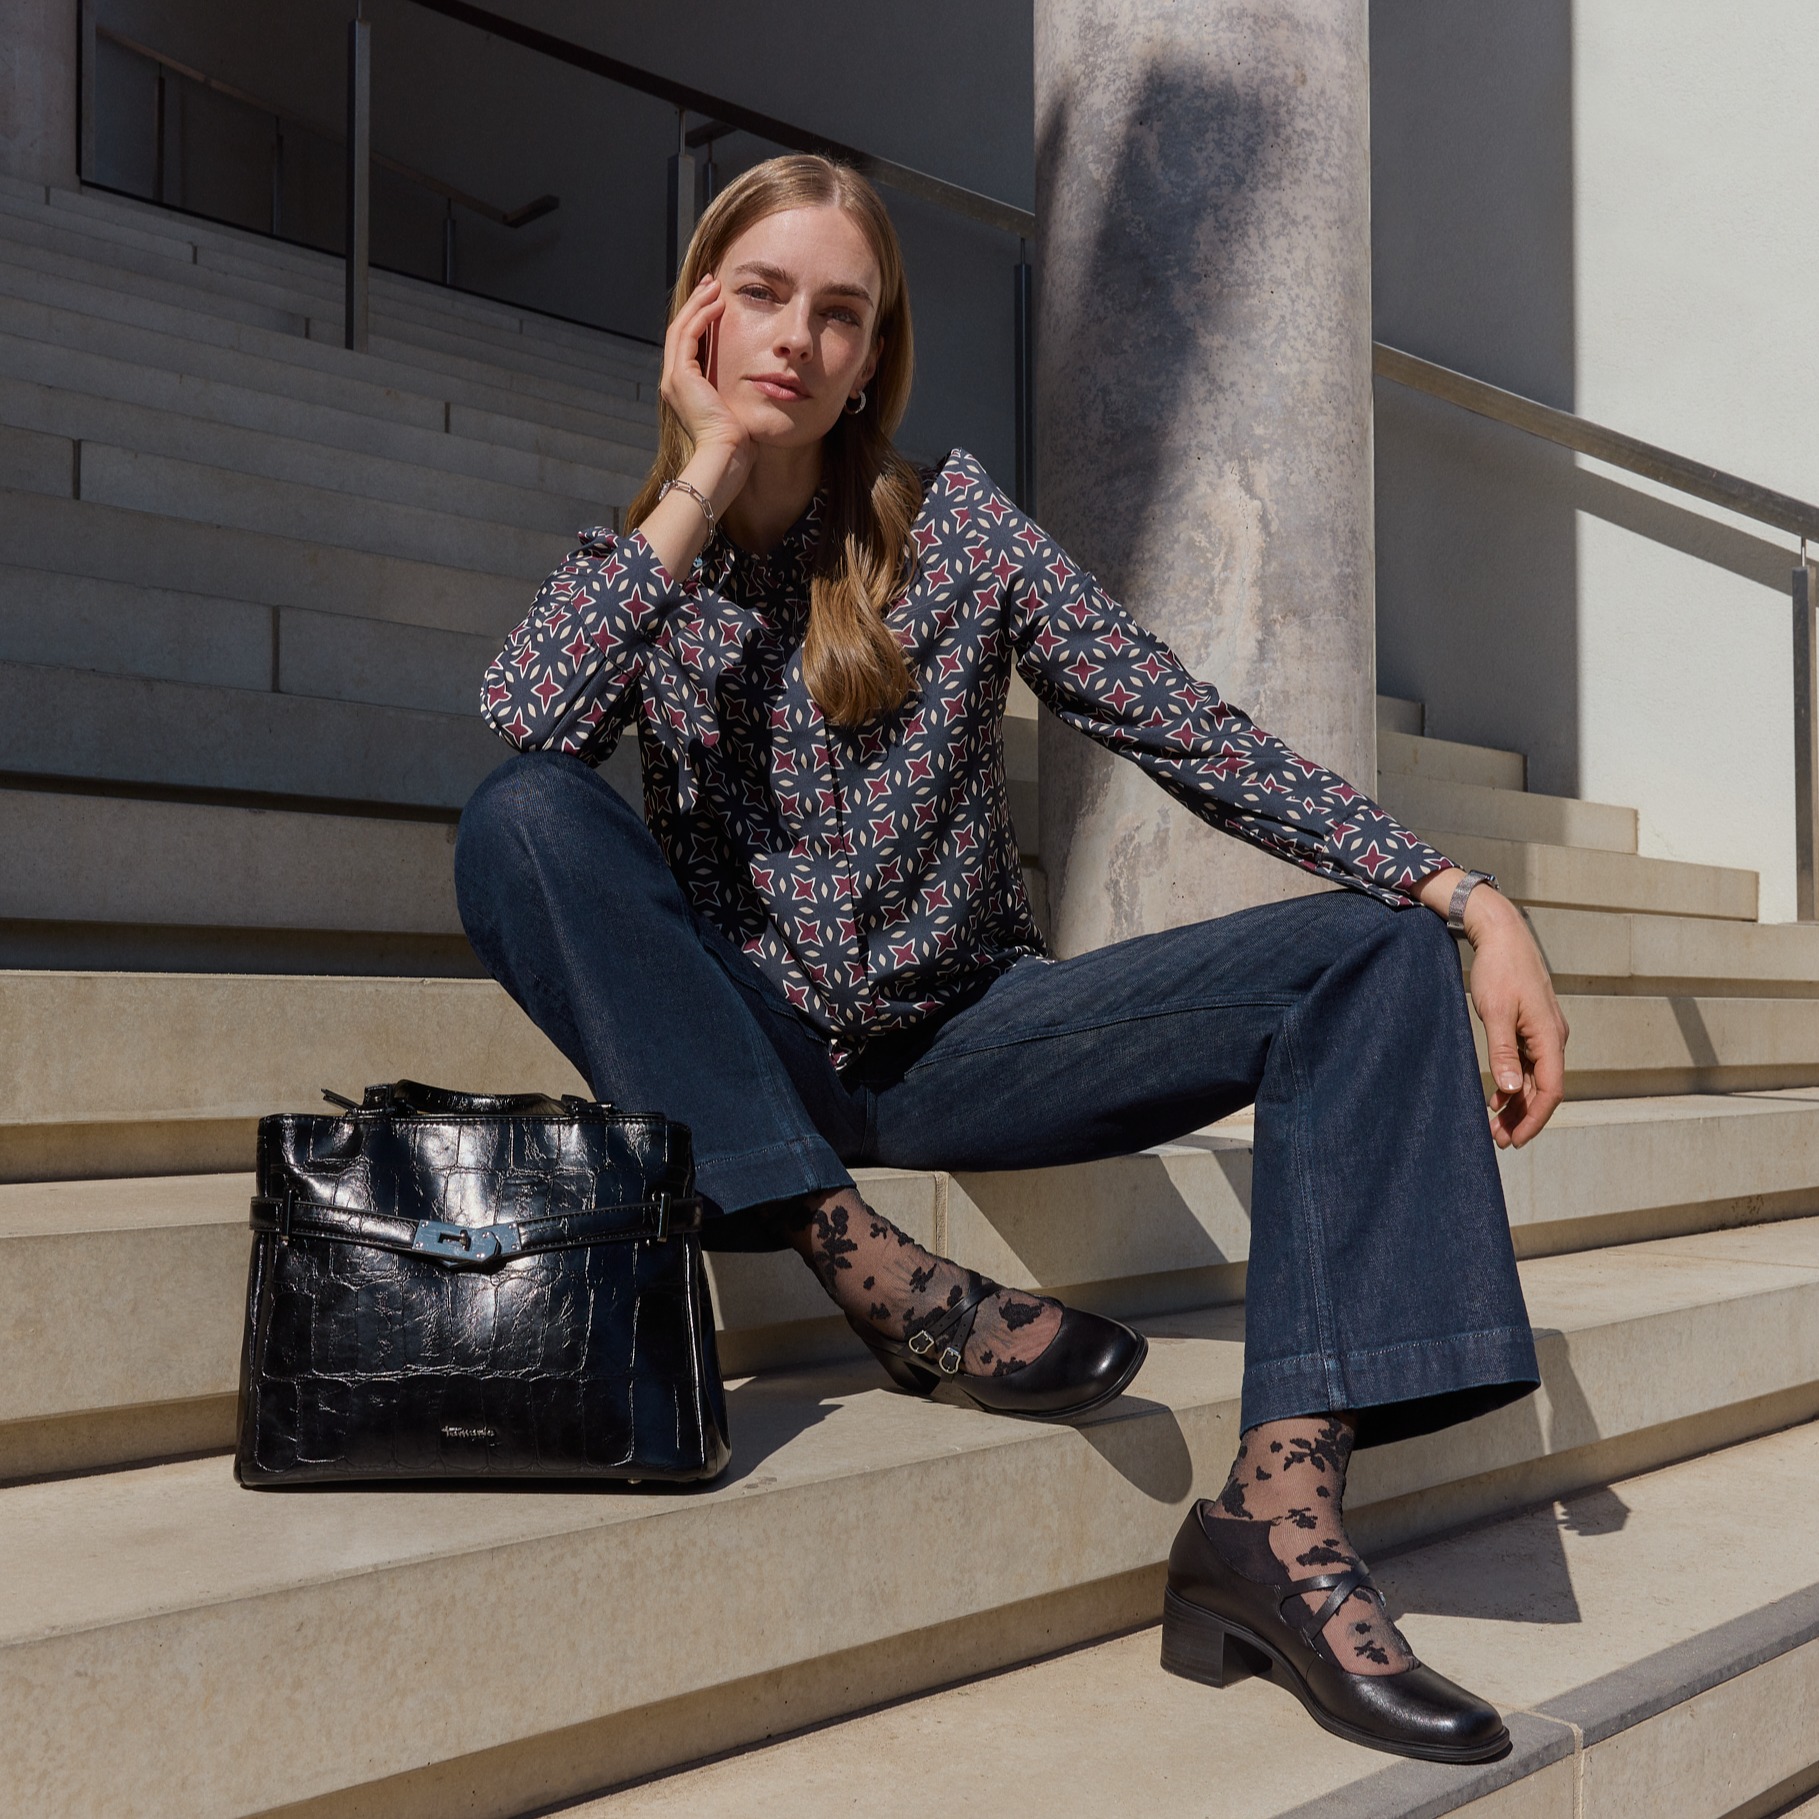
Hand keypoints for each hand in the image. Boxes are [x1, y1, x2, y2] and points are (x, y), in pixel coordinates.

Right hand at [641, 274, 754, 578]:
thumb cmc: (738, 444)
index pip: (689, 345)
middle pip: (681, 332)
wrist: (726, 458)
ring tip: (715, 286)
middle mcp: (674, 383)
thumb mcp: (738, 410)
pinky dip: (702, 316)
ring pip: (682, 328)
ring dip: (699, 304)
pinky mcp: (680, 376)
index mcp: (685, 390)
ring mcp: (674, 379)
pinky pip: (689, 336)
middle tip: (713, 284)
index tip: (717, 303)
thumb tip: (759, 381)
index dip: (701, 320)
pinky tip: (718, 305)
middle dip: (697, 305)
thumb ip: (739, 392)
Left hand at [1418, 873, 1569, 1147]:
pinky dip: (1515, 1084)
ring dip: (1518, 1104)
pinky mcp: (1531, 1027)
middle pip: (1545, 1089)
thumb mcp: (1496, 1013)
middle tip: (1499, 1140)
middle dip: (1524, 1117)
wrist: (1503, 935)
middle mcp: (1553, 1038)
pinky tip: (1497, 1098)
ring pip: (1536, 1079)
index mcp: (1550, 1037)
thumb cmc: (1499, 971)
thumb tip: (1512, 1090)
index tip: (1515, 1140)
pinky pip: (1529, 1064)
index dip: (1534, 1119)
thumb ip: (1504, 1052)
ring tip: (1496, 1126)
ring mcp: (1544, 1033)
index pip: (1551, 1090)